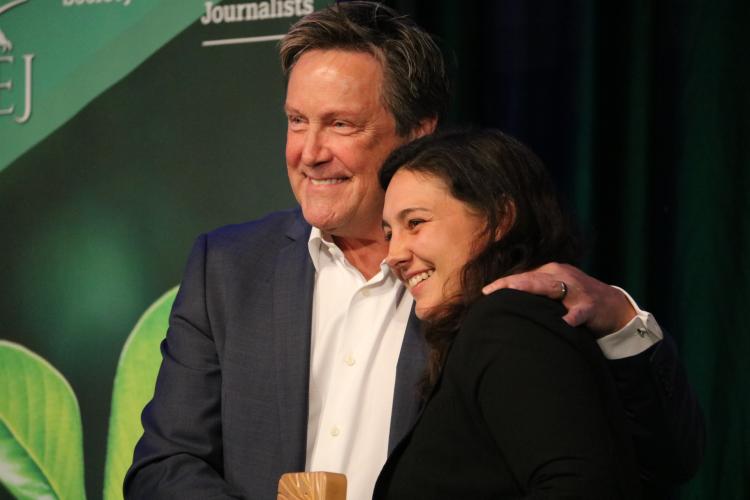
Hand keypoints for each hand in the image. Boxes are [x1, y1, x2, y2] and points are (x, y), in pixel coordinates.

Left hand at [482, 262, 635, 337]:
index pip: (523, 276)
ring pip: (552, 288)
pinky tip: (565, 323)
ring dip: (534, 291)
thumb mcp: (556, 290)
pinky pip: (579, 311)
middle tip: (491, 291)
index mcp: (552, 272)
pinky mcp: (590, 305)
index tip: (485, 291)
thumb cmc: (577, 299)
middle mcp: (562, 276)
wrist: (613, 306)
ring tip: (514, 295)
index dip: (504, 283)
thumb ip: (537, 291)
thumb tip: (508, 300)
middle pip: (532, 279)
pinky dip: (572, 317)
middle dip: (511, 284)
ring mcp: (577, 290)